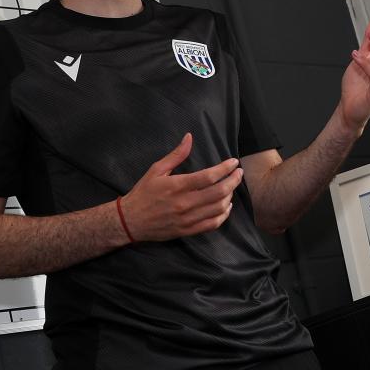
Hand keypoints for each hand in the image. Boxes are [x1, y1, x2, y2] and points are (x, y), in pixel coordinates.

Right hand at [118, 133, 243, 241]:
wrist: (130, 221)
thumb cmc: (143, 193)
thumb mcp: (156, 170)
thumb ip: (176, 155)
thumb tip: (189, 137)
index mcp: (177, 186)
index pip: (209, 176)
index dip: (225, 168)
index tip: (234, 162)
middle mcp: (184, 203)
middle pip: (218, 192)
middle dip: (233, 180)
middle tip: (239, 173)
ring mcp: (187, 219)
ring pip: (218, 208)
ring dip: (229, 196)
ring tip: (231, 187)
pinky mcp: (187, 231)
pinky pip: (212, 224)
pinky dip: (223, 215)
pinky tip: (226, 206)